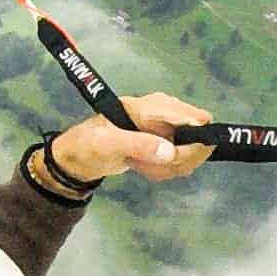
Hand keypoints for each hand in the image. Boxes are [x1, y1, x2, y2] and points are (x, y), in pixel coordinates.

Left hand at [53, 92, 213, 186]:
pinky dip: (167, 169)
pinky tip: (147, 168)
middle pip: (198, 136)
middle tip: (154, 167)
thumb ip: (138, 145)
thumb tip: (171, 152)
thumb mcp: (107, 145)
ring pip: (192, 151)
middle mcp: (163, 113)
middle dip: (180, 158)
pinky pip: (182, 160)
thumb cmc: (87, 146)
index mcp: (148, 106)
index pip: (190, 116)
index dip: (194, 139)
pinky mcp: (166, 143)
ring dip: (171, 167)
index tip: (176, 159)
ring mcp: (166, 129)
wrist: (78, 157)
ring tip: (144, 166)